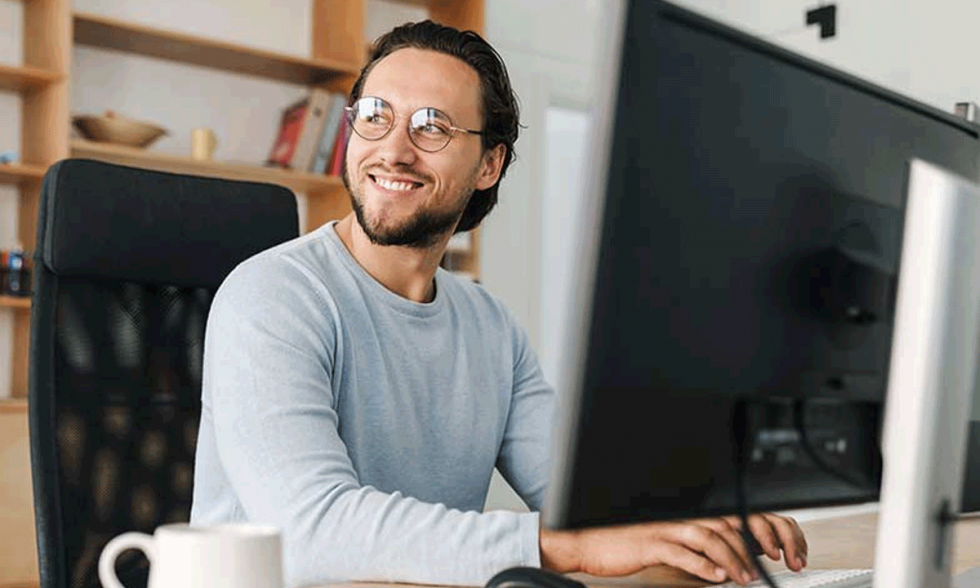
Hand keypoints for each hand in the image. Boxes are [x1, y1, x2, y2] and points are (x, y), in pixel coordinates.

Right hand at [539, 513, 807, 585]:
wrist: (591, 541)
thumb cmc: (630, 543)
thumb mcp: (675, 543)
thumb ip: (704, 546)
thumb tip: (738, 562)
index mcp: (693, 512)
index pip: (742, 512)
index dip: (771, 528)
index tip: (790, 551)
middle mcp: (684, 514)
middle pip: (733, 521)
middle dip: (763, 541)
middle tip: (782, 563)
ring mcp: (667, 526)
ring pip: (712, 536)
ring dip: (735, 558)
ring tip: (746, 578)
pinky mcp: (651, 542)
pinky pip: (682, 551)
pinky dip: (702, 565)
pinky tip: (716, 578)